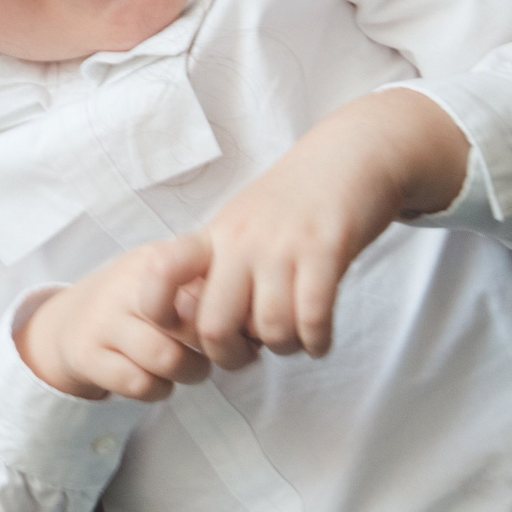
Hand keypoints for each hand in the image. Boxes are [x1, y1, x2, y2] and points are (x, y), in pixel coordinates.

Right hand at [16, 237, 213, 401]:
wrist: (66, 323)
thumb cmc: (135, 306)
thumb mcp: (166, 282)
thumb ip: (206, 292)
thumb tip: (254, 325)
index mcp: (155, 260)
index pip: (210, 291)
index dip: (229, 319)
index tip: (232, 331)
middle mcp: (126, 284)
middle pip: (193, 325)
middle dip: (214, 350)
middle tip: (214, 355)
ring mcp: (103, 319)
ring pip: (167, 358)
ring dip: (189, 373)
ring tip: (189, 369)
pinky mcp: (86, 354)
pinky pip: (139, 383)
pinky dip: (156, 390)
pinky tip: (156, 381)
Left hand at [187, 88, 468, 369]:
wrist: (350, 154)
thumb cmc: (293, 201)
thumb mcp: (240, 225)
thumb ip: (218, 270)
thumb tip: (203, 329)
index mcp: (214, 237)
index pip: (160, 274)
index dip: (162, 314)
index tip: (189, 330)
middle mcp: (241, 241)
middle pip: (214, 327)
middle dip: (233, 357)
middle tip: (252, 352)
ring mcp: (283, 245)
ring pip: (270, 330)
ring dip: (285, 348)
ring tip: (294, 339)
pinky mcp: (326, 249)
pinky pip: (313, 318)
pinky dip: (317, 342)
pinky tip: (319, 339)